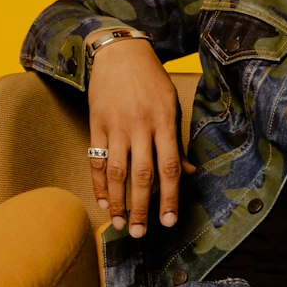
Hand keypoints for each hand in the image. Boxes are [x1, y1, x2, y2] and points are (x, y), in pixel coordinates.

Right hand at [87, 39, 195, 236]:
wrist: (119, 53)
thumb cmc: (151, 81)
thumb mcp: (171, 106)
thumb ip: (176, 143)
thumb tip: (190, 174)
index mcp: (164, 121)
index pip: (169, 167)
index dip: (169, 197)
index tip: (169, 221)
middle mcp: (140, 125)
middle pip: (141, 174)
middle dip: (141, 207)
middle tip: (140, 233)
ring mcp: (116, 126)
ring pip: (116, 171)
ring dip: (117, 201)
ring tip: (118, 224)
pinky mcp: (96, 124)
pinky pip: (96, 159)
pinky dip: (98, 183)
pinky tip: (102, 201)